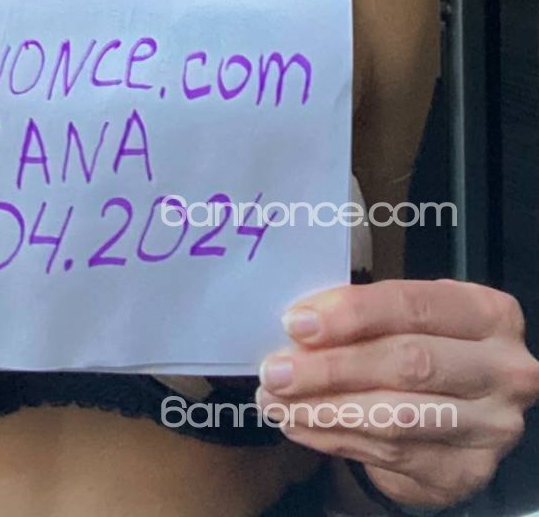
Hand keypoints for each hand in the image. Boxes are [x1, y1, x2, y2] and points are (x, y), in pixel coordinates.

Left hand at [255, 278, 538, 510]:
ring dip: (324, 409)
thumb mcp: (407, 315)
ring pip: (396, 417)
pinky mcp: (468, 473)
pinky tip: (298, 425)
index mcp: (489, 314)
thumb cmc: (425, 343)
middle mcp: (503, 371)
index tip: (295, 323)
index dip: (352, 314)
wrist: (464, 409)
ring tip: (275, 401)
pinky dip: (335, 439)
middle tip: (275, 370)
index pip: (414, 306)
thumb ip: (365, 314)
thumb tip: (299, 323)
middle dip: (330, 368)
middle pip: (408, 364)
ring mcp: (491, 428)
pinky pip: (390, 456)